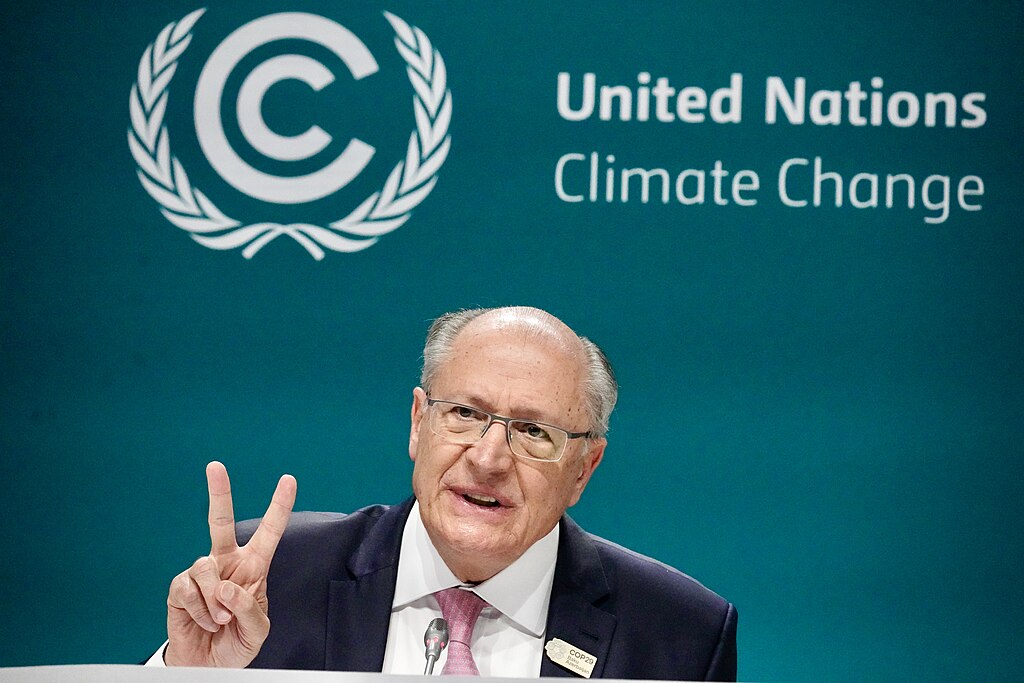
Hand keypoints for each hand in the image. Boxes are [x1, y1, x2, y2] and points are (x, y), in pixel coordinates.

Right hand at [164, 461, 295, 666]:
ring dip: (215, 599)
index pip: (269, 531)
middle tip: (215, 466)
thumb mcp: (257, 630)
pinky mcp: (180, 588)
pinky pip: (189, 589)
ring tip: (220, 619)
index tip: (288, 480)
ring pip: (206, 566)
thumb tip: (226, 587)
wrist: (208, 665)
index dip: (279, 506)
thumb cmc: (236, 642)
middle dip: (219, 493)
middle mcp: (227, 563)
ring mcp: (202, 574)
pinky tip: (204, 621)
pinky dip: (200, 610)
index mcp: (254, 567)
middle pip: (221, 521)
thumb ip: (248, 607)